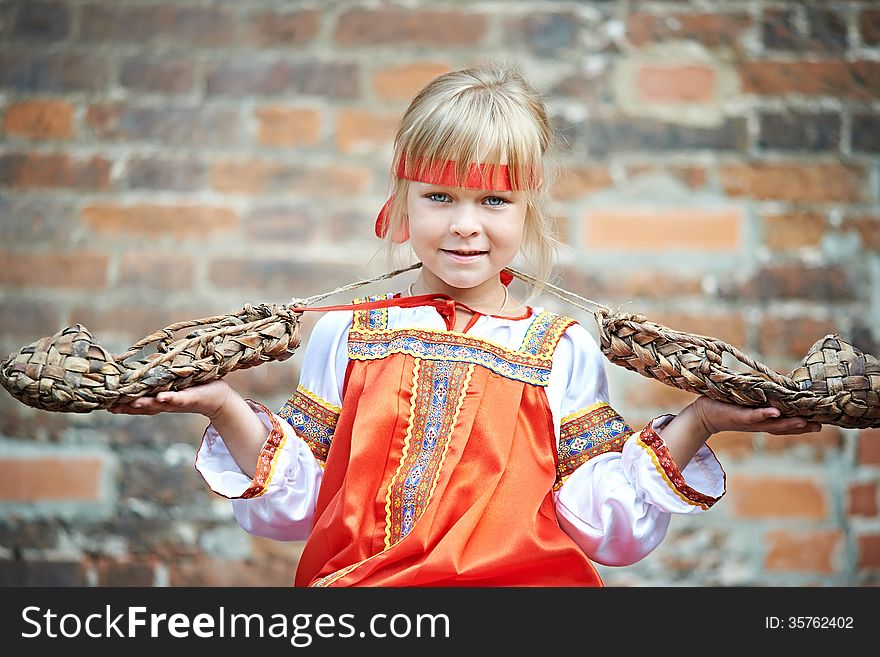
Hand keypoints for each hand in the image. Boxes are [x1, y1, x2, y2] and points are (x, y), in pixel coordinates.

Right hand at [107, 379, 232, 419]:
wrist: (218, 398)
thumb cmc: (194, 386)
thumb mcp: (172, 381)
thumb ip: (158, 373)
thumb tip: (143, 359)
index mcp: (157, 397)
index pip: (135, 400)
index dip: (120, 401)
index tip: (103, 402)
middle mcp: (163, 402)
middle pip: (141, 406)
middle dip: (126, 407)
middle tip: (109, 406)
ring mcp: (176, 401)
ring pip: (157, 404)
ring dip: (144, 404)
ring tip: (131, 403)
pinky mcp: (190, 398)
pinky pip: (178, 399)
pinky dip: (169, 399)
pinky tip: (160, 397)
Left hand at [690, 396, 821, 435]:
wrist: (705, 414)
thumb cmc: (728, 405)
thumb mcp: (749, 402)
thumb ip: (763, 397)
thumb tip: (778, 385)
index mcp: (765, 420)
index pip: (787, 423)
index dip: (803, 424)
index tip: (822, 422)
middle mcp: (760, 423)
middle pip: (784, 427)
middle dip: (802, 427)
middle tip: (821, 426)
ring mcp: (750, 421)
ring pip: (773, 424)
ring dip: (789, 424)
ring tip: (806, 422)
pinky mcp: (738, 416)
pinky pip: (754, 416)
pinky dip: (765, 414)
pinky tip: (776, 412)